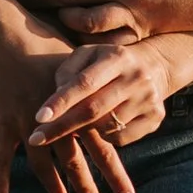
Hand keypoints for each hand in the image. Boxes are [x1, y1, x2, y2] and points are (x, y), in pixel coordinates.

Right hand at [0, 34, 138, 192]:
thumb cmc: (45, 45)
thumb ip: (96, 90)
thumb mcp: (78, 66)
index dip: (116, 174)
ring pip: (42, 164)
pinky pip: (2, 157)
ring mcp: (29, 122)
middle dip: (88, 188)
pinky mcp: (4, 121)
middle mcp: (57, 119)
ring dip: (52, 186)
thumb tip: (117, 106)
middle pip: (75, 160)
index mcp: (79, 107)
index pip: (104, 147)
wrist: (7, 35)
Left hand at [23, 37, 181, 192]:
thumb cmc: (107, 61)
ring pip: (106, 127)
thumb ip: (67, 71)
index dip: (60, 102)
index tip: (38, 117)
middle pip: (94, 110)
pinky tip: (99, 126)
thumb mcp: (88, 54)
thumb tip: (56, 98)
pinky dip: (103, 137)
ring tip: (71, 124)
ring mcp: (149, 99)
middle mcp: (137, 77)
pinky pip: (121, 138)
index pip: (84, 83)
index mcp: (117, 57)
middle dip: (62, 126)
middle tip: (36, 138)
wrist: (154, 66)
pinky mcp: (156, 118)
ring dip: (82, 131)